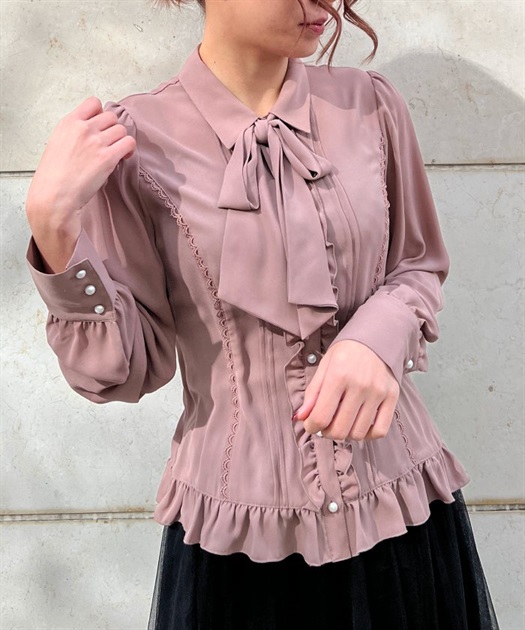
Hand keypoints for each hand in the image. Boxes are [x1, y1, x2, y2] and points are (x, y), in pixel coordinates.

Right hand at [26, 96, 135, 272]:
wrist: (54, 196)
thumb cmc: (53, 177)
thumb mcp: (58, 145)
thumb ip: (74, 134)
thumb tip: (91, 134)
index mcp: (68, 123)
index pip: (93, 103)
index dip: (101, 114)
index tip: (101, 126)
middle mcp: (83, 128)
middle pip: (111, 117)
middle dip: (112, 130)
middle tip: (109, 144)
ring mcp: (96, 142)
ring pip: (121, 130)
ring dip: (121, 141)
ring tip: (116, 153)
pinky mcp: (108, 157)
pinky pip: (129, 143)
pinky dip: (129, 149)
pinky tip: (123, 157)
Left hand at [293, 340, 399, 440]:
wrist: (376, 337)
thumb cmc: (346, 352)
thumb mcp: (324, 366)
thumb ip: (312, 392)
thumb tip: (301, 417)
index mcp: (338, 375)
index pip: (321, 417)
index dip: (311, 426)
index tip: (311, 424)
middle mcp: (360, 385)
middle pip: (339, 430)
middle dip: (327, 432)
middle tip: (325, 424)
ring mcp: (378, 392)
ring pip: (358, 433)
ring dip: (346, 434)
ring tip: (342, 421)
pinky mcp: (392, 397)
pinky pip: (380, 431)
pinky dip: (367, 434)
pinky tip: (359, 424)